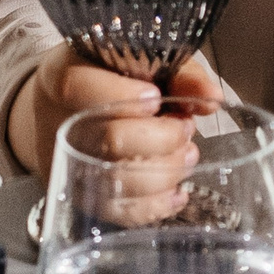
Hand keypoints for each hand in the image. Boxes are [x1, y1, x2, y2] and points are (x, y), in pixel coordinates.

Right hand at [5, 41, 222, 184]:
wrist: (65, 112)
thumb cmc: (114, 80)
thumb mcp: (142, 60)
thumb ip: (179, 75)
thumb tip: (211, 98)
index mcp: (64, 76)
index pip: (77, 87)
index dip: (121, 96)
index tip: (155, 98)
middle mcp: (62, 124)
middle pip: (109, 140)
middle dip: (162, 138)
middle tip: (185, 128)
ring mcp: (71, 166)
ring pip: (117, 181)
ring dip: (166, 171)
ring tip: (187, 155)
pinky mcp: (84, 198)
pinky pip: (119, 213)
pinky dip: (157, 205)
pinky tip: (176, 190)